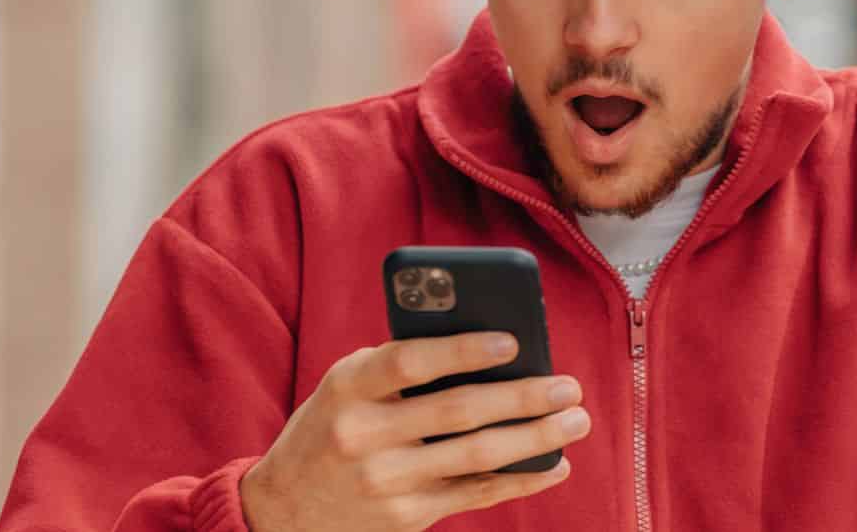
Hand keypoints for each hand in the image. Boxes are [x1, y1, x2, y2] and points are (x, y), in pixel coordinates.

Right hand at [240, 333, 588, 531]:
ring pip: (477, 457)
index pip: (411, 361)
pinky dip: (521, 479)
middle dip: (524, 398)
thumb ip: (402, 364)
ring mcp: (386, 481)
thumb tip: (490, 348)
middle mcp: (364, 435)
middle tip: (569, 386)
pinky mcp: (405, 516)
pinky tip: (554, 465)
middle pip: (458, 412)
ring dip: (536, 438)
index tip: (513, 342)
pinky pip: (475, 495)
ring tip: (575, 421)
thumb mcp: (348, 386)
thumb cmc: (332, 426)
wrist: (281, 509)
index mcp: (349, 387)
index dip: (464, 350)